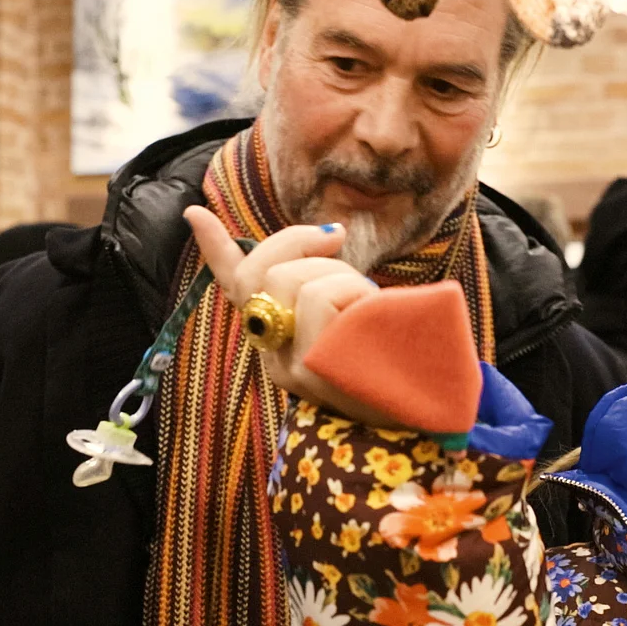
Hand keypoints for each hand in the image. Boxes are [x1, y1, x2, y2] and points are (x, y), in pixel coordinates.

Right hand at [185, 206, 382, 422]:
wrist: (432, 412)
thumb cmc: (398, 360)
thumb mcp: (359, 312)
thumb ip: (332, 283)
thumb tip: (330, 232)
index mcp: (279, 339)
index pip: (236, 290)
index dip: (214, 249)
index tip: (194, 212)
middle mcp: (275, 356)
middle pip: (261, 274)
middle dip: (299, 241)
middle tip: (338, 237)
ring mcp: (292, 366)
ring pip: (294, 282)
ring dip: (339, 273)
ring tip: (369, 302)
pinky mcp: (314, 369)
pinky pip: (319, 300)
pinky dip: (351, 291)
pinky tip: (372, 316)